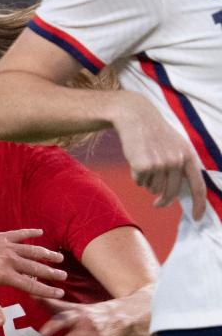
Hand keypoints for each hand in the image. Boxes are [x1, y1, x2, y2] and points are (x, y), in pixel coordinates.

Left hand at [0, 229, 65, 326]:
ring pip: (31, 250)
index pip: (31, 285)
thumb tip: (2, 325)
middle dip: (51, 272)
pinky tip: (40, 232)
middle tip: (64, 275)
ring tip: (59, 257)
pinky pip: (19, 234)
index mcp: (4, 276)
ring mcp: (6, 247)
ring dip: (46, 253)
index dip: (47, 290)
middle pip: (36, 267)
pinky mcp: (0, 237)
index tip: (60, 292)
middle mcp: (8, 260)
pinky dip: (30, 232)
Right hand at [113, 93, 205, 220]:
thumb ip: (181, 166)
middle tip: (157, 204)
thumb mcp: (175, 146)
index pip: (198, 186)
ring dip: (147, 182)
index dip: (199, 204)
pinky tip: (136, 161)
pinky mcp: (143, 165)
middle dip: (163, 201)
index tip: (196, 218)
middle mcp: (177, 161)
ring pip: (153, 188)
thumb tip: (177, 192)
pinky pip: (139, 182)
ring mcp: (160, 163)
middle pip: (171, 193)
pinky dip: (136, 176)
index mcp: (189, 156)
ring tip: (145, 165)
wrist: (136, 117)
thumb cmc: (155, 134)